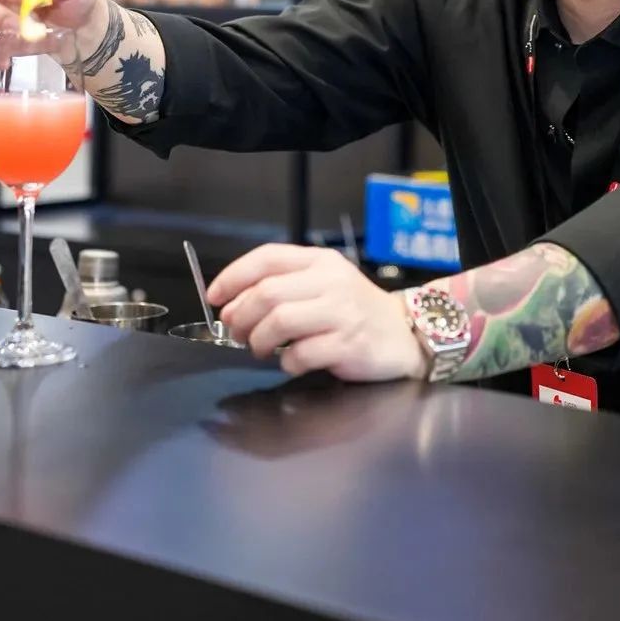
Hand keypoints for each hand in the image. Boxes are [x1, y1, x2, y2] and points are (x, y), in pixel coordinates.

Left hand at [208, 245, 427, 382]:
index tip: (215, 297)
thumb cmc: (355, 309)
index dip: (233, 276)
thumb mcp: (325, 282)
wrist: (405, 333)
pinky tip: (291, 363)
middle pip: (266, 292)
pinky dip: (287, 362)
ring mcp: (341, 312)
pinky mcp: (348, 344)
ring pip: (279, 321)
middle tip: (235, 332)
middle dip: (240, 315)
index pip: (267, 257)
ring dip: (259, 340)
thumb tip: (233, 301)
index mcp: (320, 261)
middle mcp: (330, 281)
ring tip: (260, 349)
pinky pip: (301, 354)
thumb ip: (287, 284)